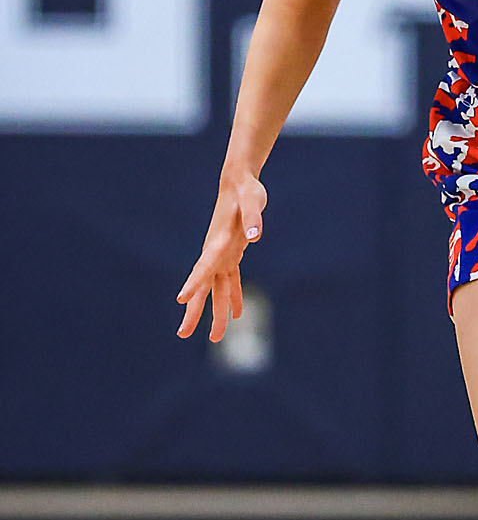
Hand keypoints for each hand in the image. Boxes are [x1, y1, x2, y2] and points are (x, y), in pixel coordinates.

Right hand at [176, 173, 266, 341]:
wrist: (240, 181)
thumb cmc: (246, 190)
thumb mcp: (252, 201)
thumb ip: (253, 218)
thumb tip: (255, 237)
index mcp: (217, 243)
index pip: (203, 268)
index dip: (193, 284)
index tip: (181, 300)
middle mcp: (215, 252)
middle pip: (202, 286)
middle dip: (194, 311)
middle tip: (183, 334)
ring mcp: (222, 255)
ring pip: (216, 289)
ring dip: (216, 312)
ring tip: (215, 338)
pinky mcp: (232, 253)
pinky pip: (230, 280)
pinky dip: (233, 297)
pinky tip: (237, 314)